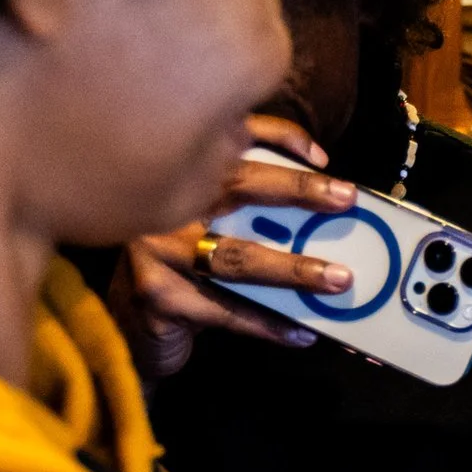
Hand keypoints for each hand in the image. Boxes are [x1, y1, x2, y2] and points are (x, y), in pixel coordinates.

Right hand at [110, 116, 358, 379]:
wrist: (127, 329)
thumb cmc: (182, 272)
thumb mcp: (209, 228)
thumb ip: (248, 209)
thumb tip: (322, 209)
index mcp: (182, 177)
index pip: (232, 141)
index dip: (280, 139)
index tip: (323, 158)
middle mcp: (164, 203)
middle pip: (238, 187)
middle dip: (297, 191)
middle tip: (344, 200)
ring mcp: (155, 250)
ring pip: (236, 257)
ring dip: (293, 269)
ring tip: (338, 280)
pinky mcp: (157, 296)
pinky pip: (225, 311)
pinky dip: (268, 323)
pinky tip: (302, 332)